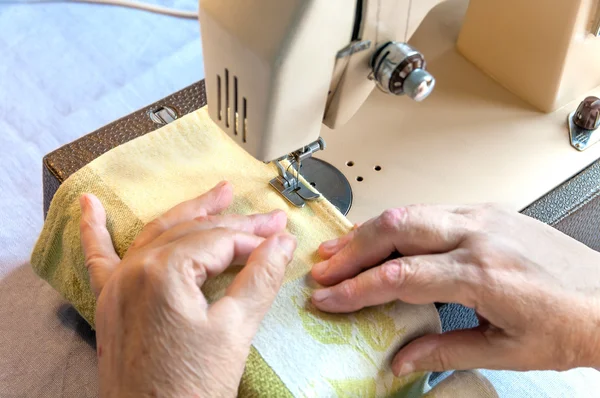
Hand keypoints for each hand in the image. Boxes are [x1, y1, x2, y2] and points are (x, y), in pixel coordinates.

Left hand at [79, 181, 296, 396]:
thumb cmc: (191, 388)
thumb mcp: (235, 330)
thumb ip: (259, 278)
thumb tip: (282, 243)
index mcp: (163, 272)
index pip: (219, 240)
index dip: (255, 241)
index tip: (281, 242)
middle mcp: (134, 269)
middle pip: (193, 231)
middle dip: (234, 223)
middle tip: (268, 219)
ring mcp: (117, 285)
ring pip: (157, 234)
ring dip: (189, 212)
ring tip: (217, 193)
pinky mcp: (109, 303)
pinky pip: (98, 258)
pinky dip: (94, 230)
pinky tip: (89, 205)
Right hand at [310, 204, 599, 375]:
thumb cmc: (570, 325)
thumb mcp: (506, 351)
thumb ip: (445, 350)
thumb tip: (401, 360)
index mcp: (483, 274)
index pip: (399, 276)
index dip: (356, 288)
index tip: (328, 297)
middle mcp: (479, 235)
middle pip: (396, 229)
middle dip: (351, 249)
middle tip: (322, 267)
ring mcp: (484, 217)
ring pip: (409, 212)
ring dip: (369, 231)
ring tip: (339, 249)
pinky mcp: (488, 211)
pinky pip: (430, 209)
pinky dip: (397, 224)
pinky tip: (381, 237)